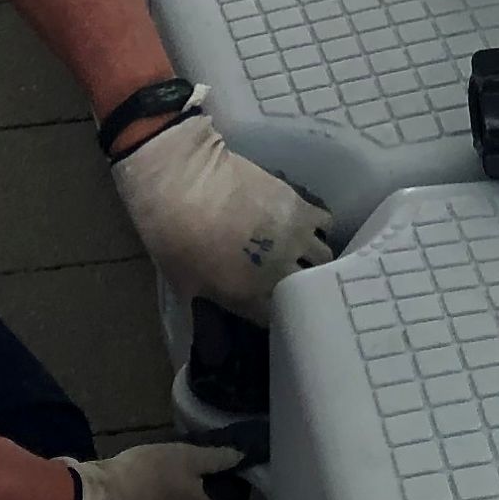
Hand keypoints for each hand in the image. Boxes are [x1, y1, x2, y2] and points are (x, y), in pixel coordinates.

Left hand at [111, 108, 332, 318]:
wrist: (182, 181)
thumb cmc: (173, 236)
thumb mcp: (185, 284)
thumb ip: (215, 300)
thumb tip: (227, 303)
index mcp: (250, 299)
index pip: (278, 318)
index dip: (276, 312)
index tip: (272, 303)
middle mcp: (280, 275)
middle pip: (309, 290)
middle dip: (301, 287)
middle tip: (292, 277)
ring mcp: (294, 241)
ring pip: (324, 258)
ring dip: (315, 258)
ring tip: (305, 252)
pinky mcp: (300, 207)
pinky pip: (325, 224)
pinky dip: (321, 228)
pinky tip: (309, 226)